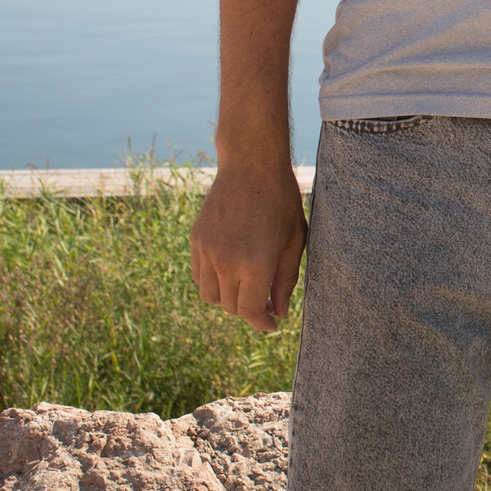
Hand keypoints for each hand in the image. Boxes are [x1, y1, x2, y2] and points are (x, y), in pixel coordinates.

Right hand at [190, 163, 306, 331]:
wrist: (251, 166)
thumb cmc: (281, 202)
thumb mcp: (294, 242)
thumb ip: (286, 280)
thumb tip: (280, 312)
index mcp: (255, 265)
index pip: (250, 311)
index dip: (262, 323)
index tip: (272, 324)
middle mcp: (226, 262)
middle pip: (230, 307)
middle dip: (249, 311)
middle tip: (265, 303)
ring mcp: (207, 251)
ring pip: (210, 295)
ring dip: (227, 299)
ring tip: (246, 287)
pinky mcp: (196, 241)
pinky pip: (198, 275)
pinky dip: (212, 281)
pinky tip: (230, 271)